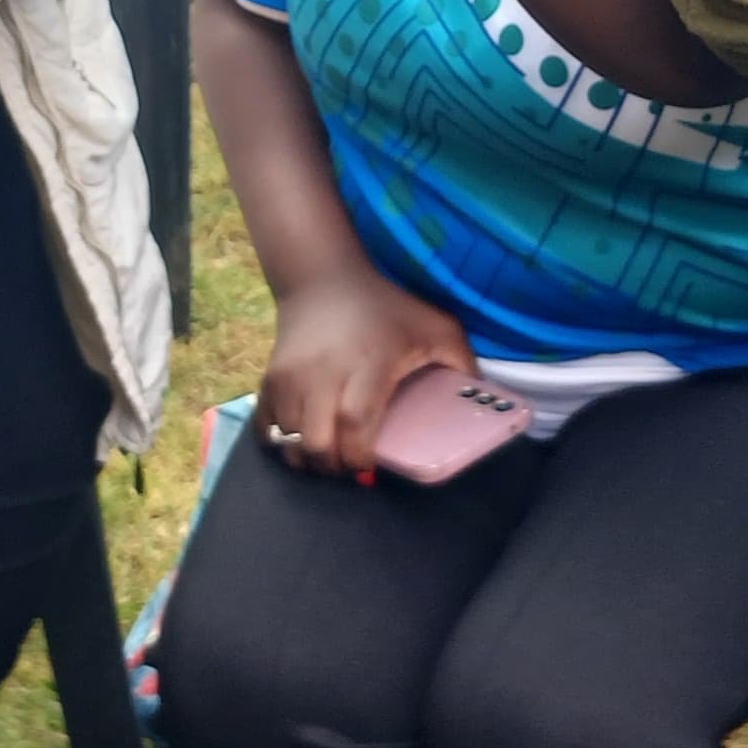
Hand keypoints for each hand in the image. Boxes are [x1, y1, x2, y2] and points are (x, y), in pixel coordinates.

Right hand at [259, 270, 474, 476]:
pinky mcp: (269, 379)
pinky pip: (265, 429)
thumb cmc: (385, 307)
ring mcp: (290, 377)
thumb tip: (482, 402)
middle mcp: (323, 373)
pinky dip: (281, 444)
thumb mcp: (436, 325)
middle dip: (334, 467)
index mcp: (368, 363)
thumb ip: (462, 362)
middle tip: (351, 466)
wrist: (323, 280)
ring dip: (308, 459)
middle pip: (316, 442)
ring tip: (330, 456)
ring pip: (287, 441)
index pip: (355, 422)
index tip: (372, 467)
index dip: (360, 455)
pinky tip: (302, 442)